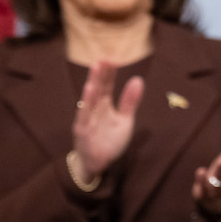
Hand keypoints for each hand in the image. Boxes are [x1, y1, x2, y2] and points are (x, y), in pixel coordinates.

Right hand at [71, 61, 143, 181]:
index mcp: (104, 105)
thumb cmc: (109, 140)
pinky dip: (85, 105)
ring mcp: (87, 120)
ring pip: (89, 99)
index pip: (107, 85)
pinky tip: (88, 92)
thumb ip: (130, 101)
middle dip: (100, 73)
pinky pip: (84, 117)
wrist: (98, 164)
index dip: (110, 73)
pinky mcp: (83, 132)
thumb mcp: (124, 120)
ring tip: (96, 69)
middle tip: (104, 57)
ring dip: (92, 84)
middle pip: (98, 88)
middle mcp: (94, 109)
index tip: (113, 58)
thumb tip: (138, 79)